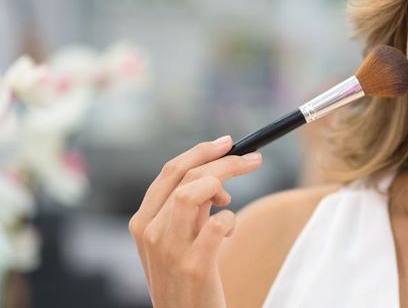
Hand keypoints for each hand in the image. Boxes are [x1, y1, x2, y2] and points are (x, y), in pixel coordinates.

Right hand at [128, 135, 262, 307]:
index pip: (170, 171)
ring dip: (223, 184)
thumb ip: (188, 209)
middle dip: (224, 161)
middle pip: (187, 175)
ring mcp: (171, 249)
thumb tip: (219, 178)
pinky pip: (219, 223)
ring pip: (194, 191)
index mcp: (143, 221)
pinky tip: (229, 233)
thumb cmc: (183, 277)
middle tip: (253, 159)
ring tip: (229, 200)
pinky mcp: (195, 265)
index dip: (200, 151)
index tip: (227, 142)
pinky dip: (231, 220)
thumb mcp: (174, 239)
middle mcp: (151, 232)